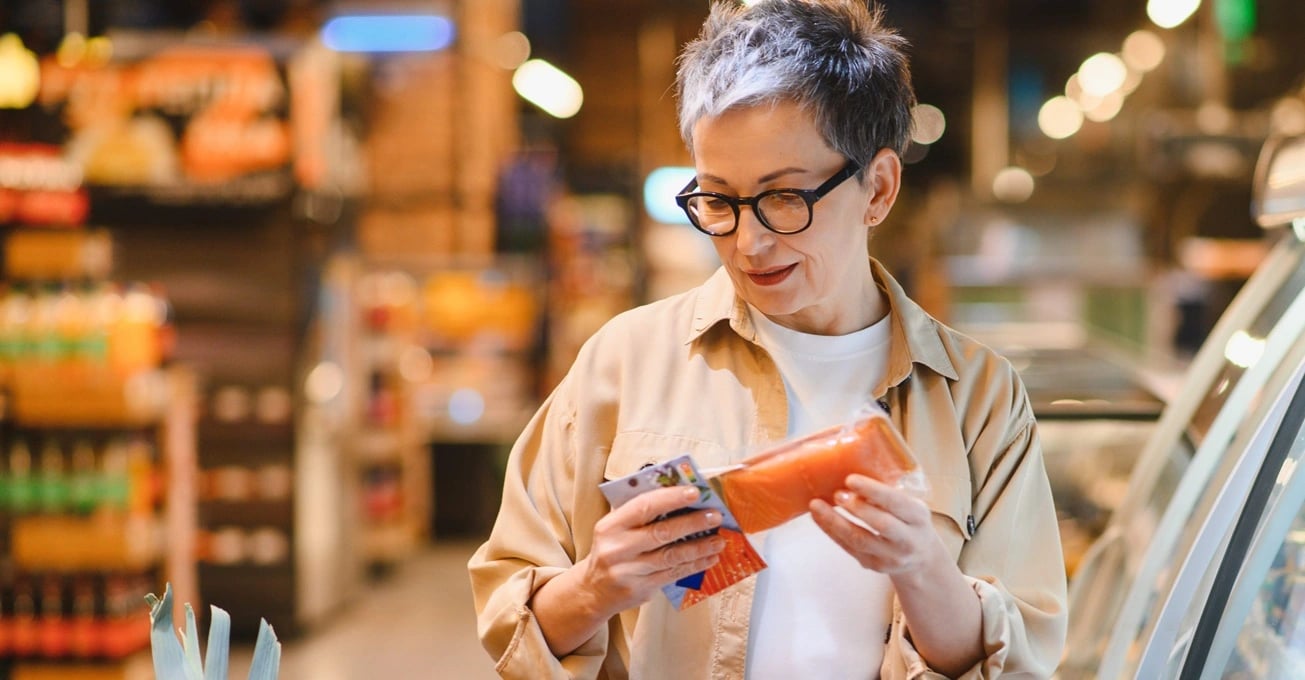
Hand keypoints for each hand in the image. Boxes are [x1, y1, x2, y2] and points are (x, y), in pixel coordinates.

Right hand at [578, 485, 725, 616]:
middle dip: (692, 522)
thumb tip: (678, 494)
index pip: (643, 506)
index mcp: (610, 526)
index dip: (671, 498)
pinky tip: (709, 558)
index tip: (695, 492)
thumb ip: (639, 513)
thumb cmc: (611, 550)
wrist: (594, 591)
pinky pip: (673, 574)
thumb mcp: (614, 528)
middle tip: (714, 516)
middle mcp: (617, 548)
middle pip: (661, 532)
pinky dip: (694, 565)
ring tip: (719, 540)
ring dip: (699, 547)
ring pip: (671, 556)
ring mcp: (628, 571)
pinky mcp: (641, 589)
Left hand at [809, 474, 944, 578]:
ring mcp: (890, 556)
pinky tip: (818, 517)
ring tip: (817, 505)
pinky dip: (831, 531)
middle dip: (856, 508)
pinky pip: (849, 548)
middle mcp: (908, 540)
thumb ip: (888, 494)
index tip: (851, 479)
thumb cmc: (910, 522)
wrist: (922, 558)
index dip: (873, 491)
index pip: (897, 503)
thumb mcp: (910, 505)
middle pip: (881, 524)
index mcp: (919, 517)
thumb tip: (852, 477)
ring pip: (860, 540)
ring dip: (835, 522)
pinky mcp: (873, 565)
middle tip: (836, 493)